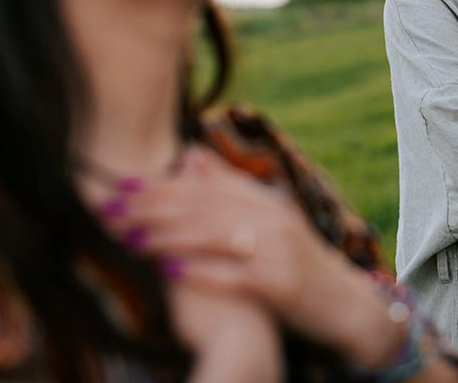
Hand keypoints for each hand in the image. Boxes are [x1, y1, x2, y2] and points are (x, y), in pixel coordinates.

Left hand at [103, 148, 405, 368]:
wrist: (344, 305)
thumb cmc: (296, 263)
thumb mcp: (268, 219)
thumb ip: (231, 189)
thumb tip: (192, 153)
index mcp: (267, 201)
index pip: (207, 186)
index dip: (163, 186)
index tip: (122, 186)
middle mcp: (274, 219)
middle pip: (206, 207)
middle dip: (155, 208)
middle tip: (113, 211)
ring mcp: (280, 250)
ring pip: (217, 236)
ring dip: (170, 237)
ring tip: (131, 240)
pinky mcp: (281, 284)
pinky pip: (235, 275)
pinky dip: (201, 272)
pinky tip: (170, 273)